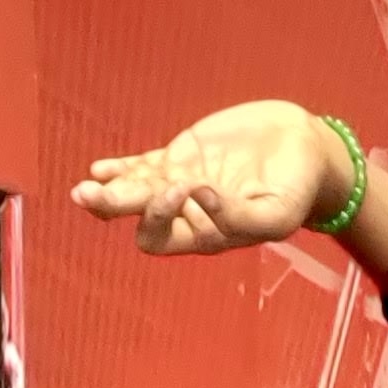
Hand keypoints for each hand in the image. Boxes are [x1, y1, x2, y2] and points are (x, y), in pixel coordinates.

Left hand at [73, 101, 352, 256]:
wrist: (303, 150)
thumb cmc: (296, 189)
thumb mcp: (277, 212)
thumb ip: (241, 217)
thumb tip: (203, 200)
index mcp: (207, 236)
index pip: (167, 236)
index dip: (163, 214)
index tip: (186, 184)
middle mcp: (188, 215)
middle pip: (140, 219)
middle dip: (117, 208)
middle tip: (92, 198)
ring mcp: (182, 183)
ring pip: (135, 192)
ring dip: (108, 192)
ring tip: (83, 190)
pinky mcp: (183, 156)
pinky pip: (144, 166)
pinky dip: (121, 168)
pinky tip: (98, 170)